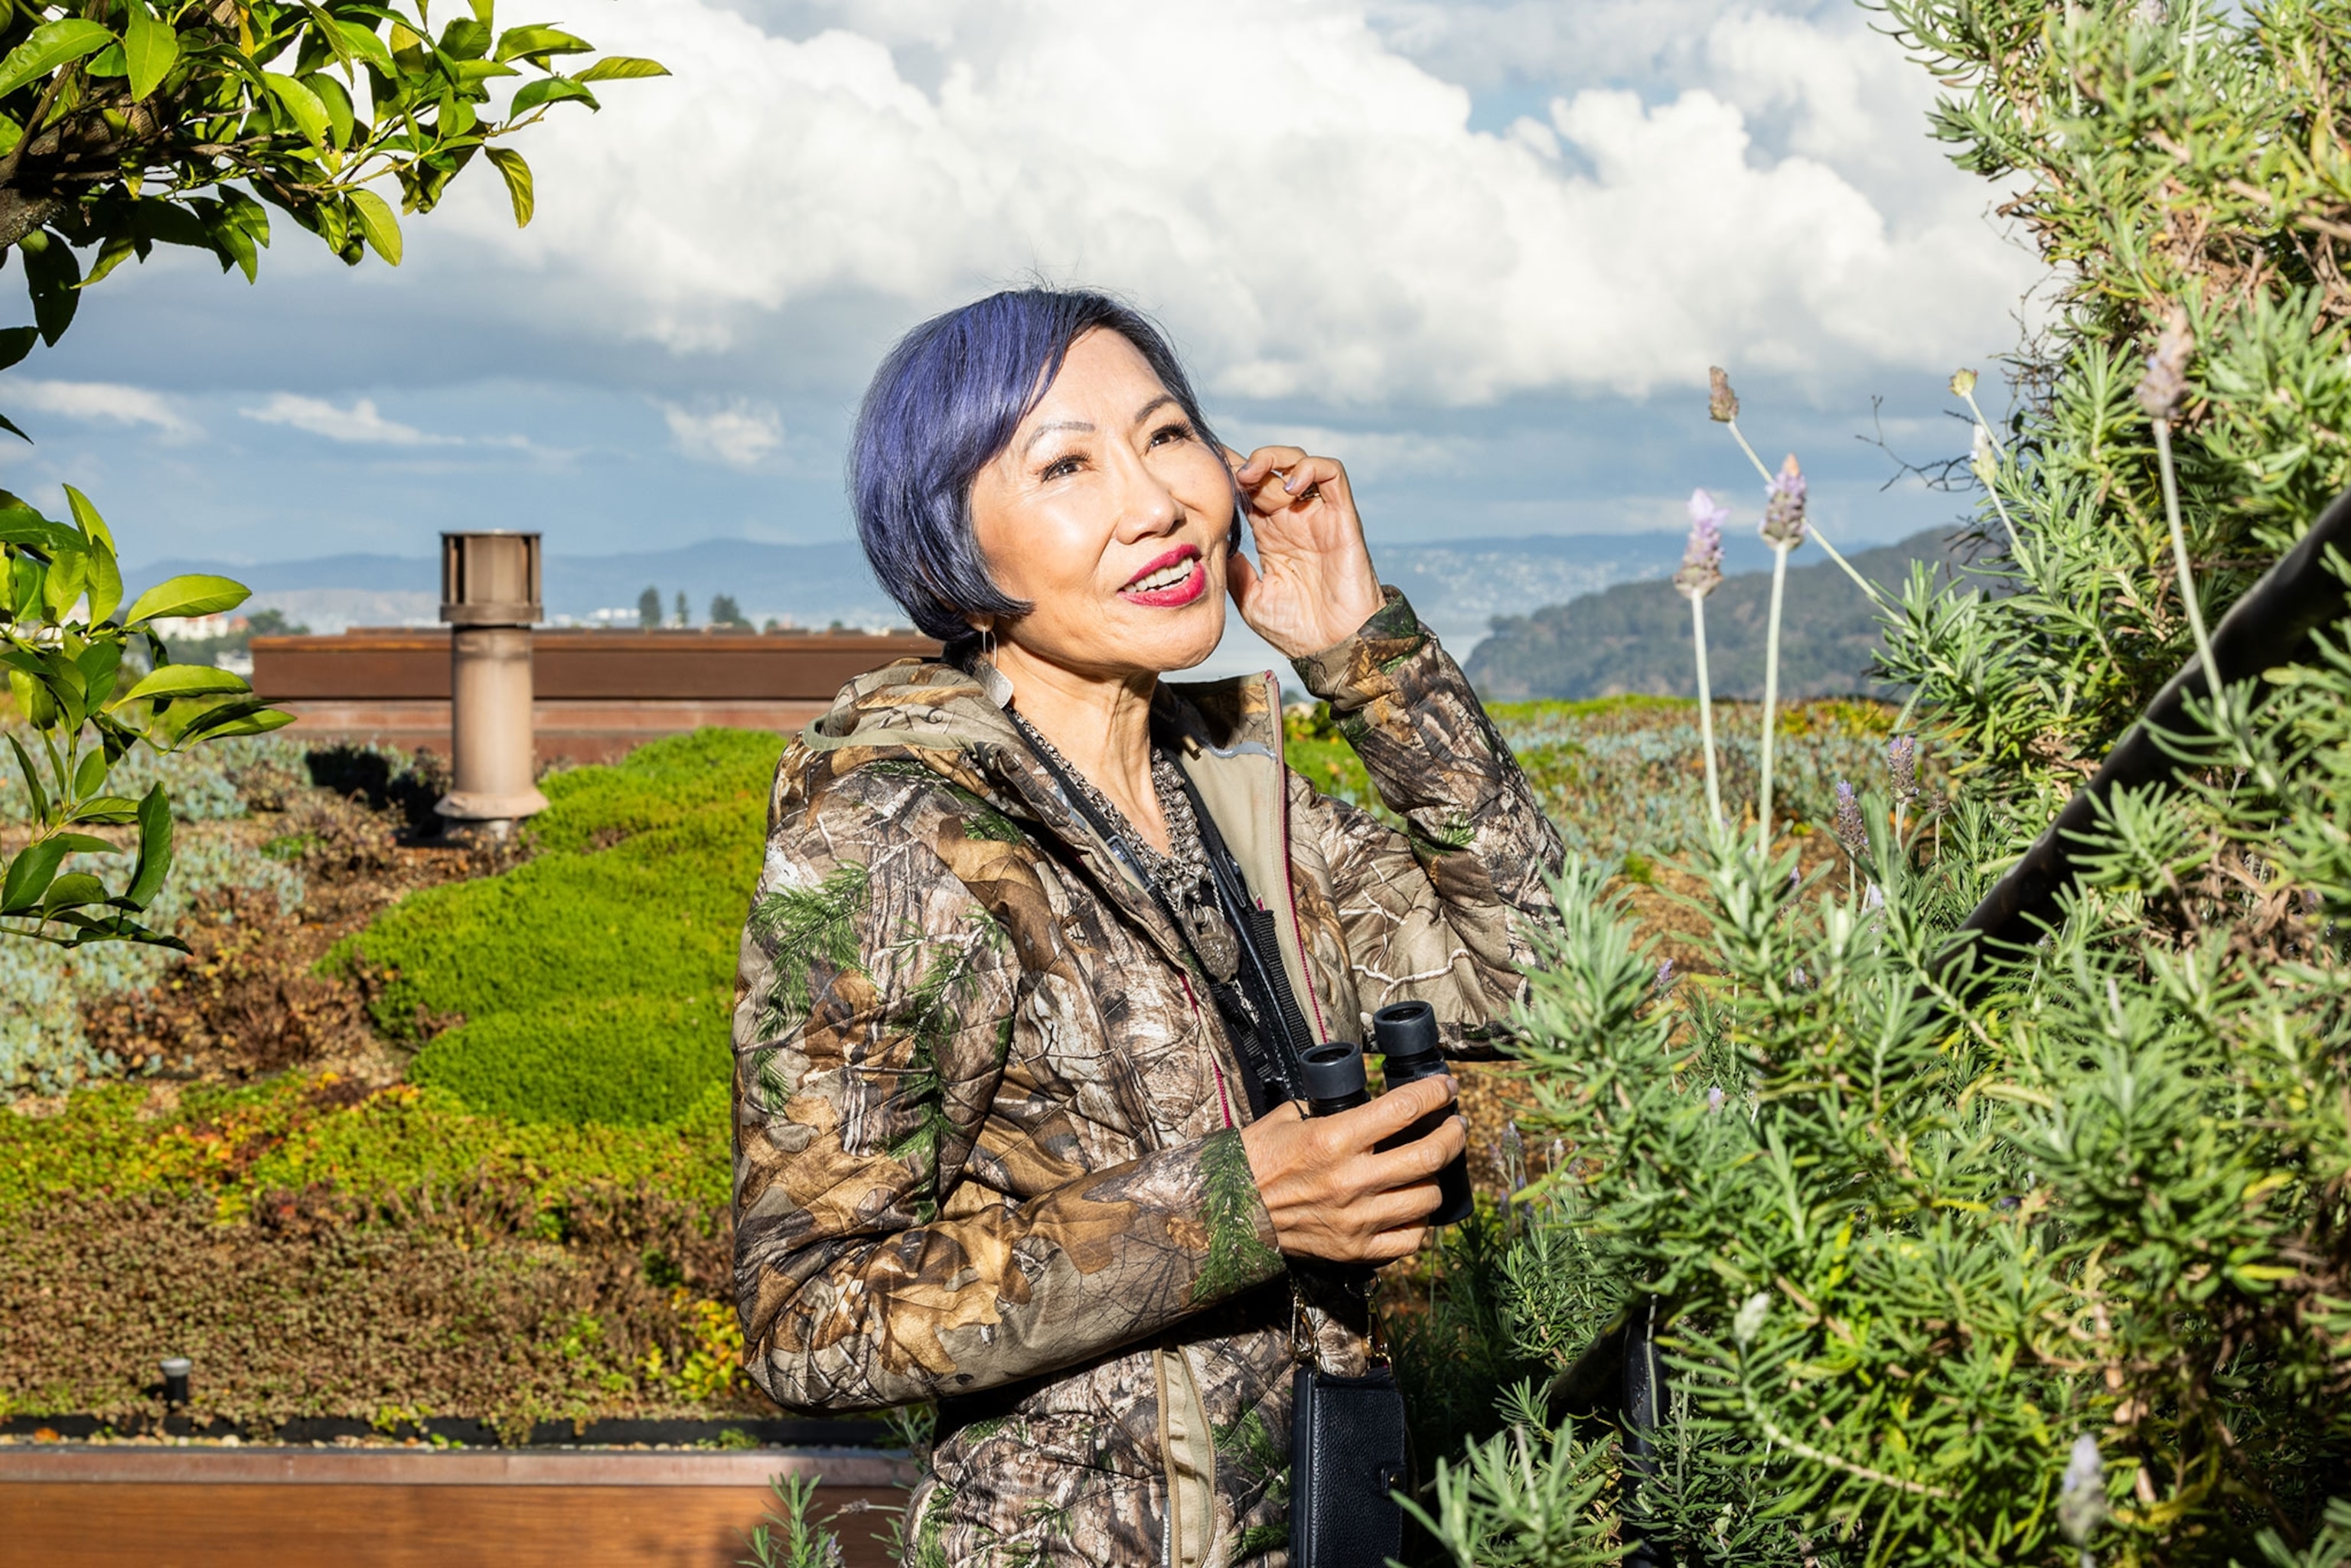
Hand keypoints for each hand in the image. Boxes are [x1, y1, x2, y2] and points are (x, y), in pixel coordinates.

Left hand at [1224, 444, 1385, 659]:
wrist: (1334, 648)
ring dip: (1275, 458)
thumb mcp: (1251, 598)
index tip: (1209, 473)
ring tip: (1254, 475)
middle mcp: (1294, 520)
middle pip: (1271, 470)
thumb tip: (1214, 543)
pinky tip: (1289, 487)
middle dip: (1248, 463)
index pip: (1249, 491)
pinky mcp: (1343, 517)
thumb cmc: (1297, 630)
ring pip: (1300, 462)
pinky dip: (1311, 468)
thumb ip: (1235, 569)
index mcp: (1270, 535)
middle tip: (1231, 475)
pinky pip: (1333, 474)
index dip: (1231, 476)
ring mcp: (1318, 516)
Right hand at [1238, 1074, 1464, 1264]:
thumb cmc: (1257, 1160)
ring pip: (1427, 1198)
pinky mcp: (1354, 1249)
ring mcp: (1356, 1219)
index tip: (1447, 1088)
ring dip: (1436, 1179)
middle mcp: (1351, 1180)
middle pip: (1430, 1155)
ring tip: (1430, 1168)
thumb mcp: (1289, 1118)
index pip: (1405, 1109)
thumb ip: (1329, 1108)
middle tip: (1455, 1125)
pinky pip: (1410, 1239)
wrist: (1228, 1212)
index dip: (1435, 1094)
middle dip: (1453, 1135)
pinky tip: (1413, 1207)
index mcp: (1334, 1139)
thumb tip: (1365, 1099)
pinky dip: (1418, 1222)